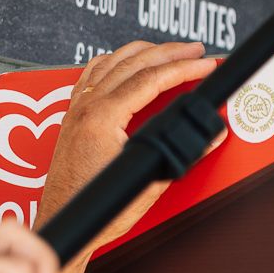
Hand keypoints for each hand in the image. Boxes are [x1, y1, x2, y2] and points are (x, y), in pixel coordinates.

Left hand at [37, 40, 219, 250]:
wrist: (65, 222)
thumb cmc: (96, 209)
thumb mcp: (148, 182)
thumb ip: (182, 154)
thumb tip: (208, 137)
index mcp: (102, 118)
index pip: (151, 79)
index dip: (184, 68)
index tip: (205, 65)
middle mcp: (86, 108)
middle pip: (133, 62)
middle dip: (169, 52)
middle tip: (195, 50)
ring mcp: (76, 110)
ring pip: (111, 62)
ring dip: (143, 52)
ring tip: (167, 50)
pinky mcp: (72, 118)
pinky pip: (92, 74)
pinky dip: (112, 61)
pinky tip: (121, 61)